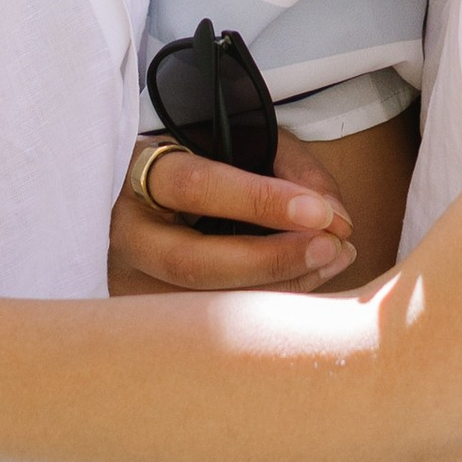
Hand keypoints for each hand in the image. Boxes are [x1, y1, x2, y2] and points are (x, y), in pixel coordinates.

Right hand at [108, 130, 357, 294]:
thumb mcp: (243, 138)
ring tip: (334, 257)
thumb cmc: (206, 157)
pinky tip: (307, 278)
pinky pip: (211, 323)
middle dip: (271, 260)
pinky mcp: (148, 316)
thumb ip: (291, 169)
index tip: (318, 211)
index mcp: (136, 172)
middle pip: (192, 264)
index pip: (194, 188)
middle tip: (331, 246)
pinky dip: (267, 304)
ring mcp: (130, 283)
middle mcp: (127, 234)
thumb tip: (334, 218)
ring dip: (280, 286)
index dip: (259, 201)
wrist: (152, 186)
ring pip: (203, 305)